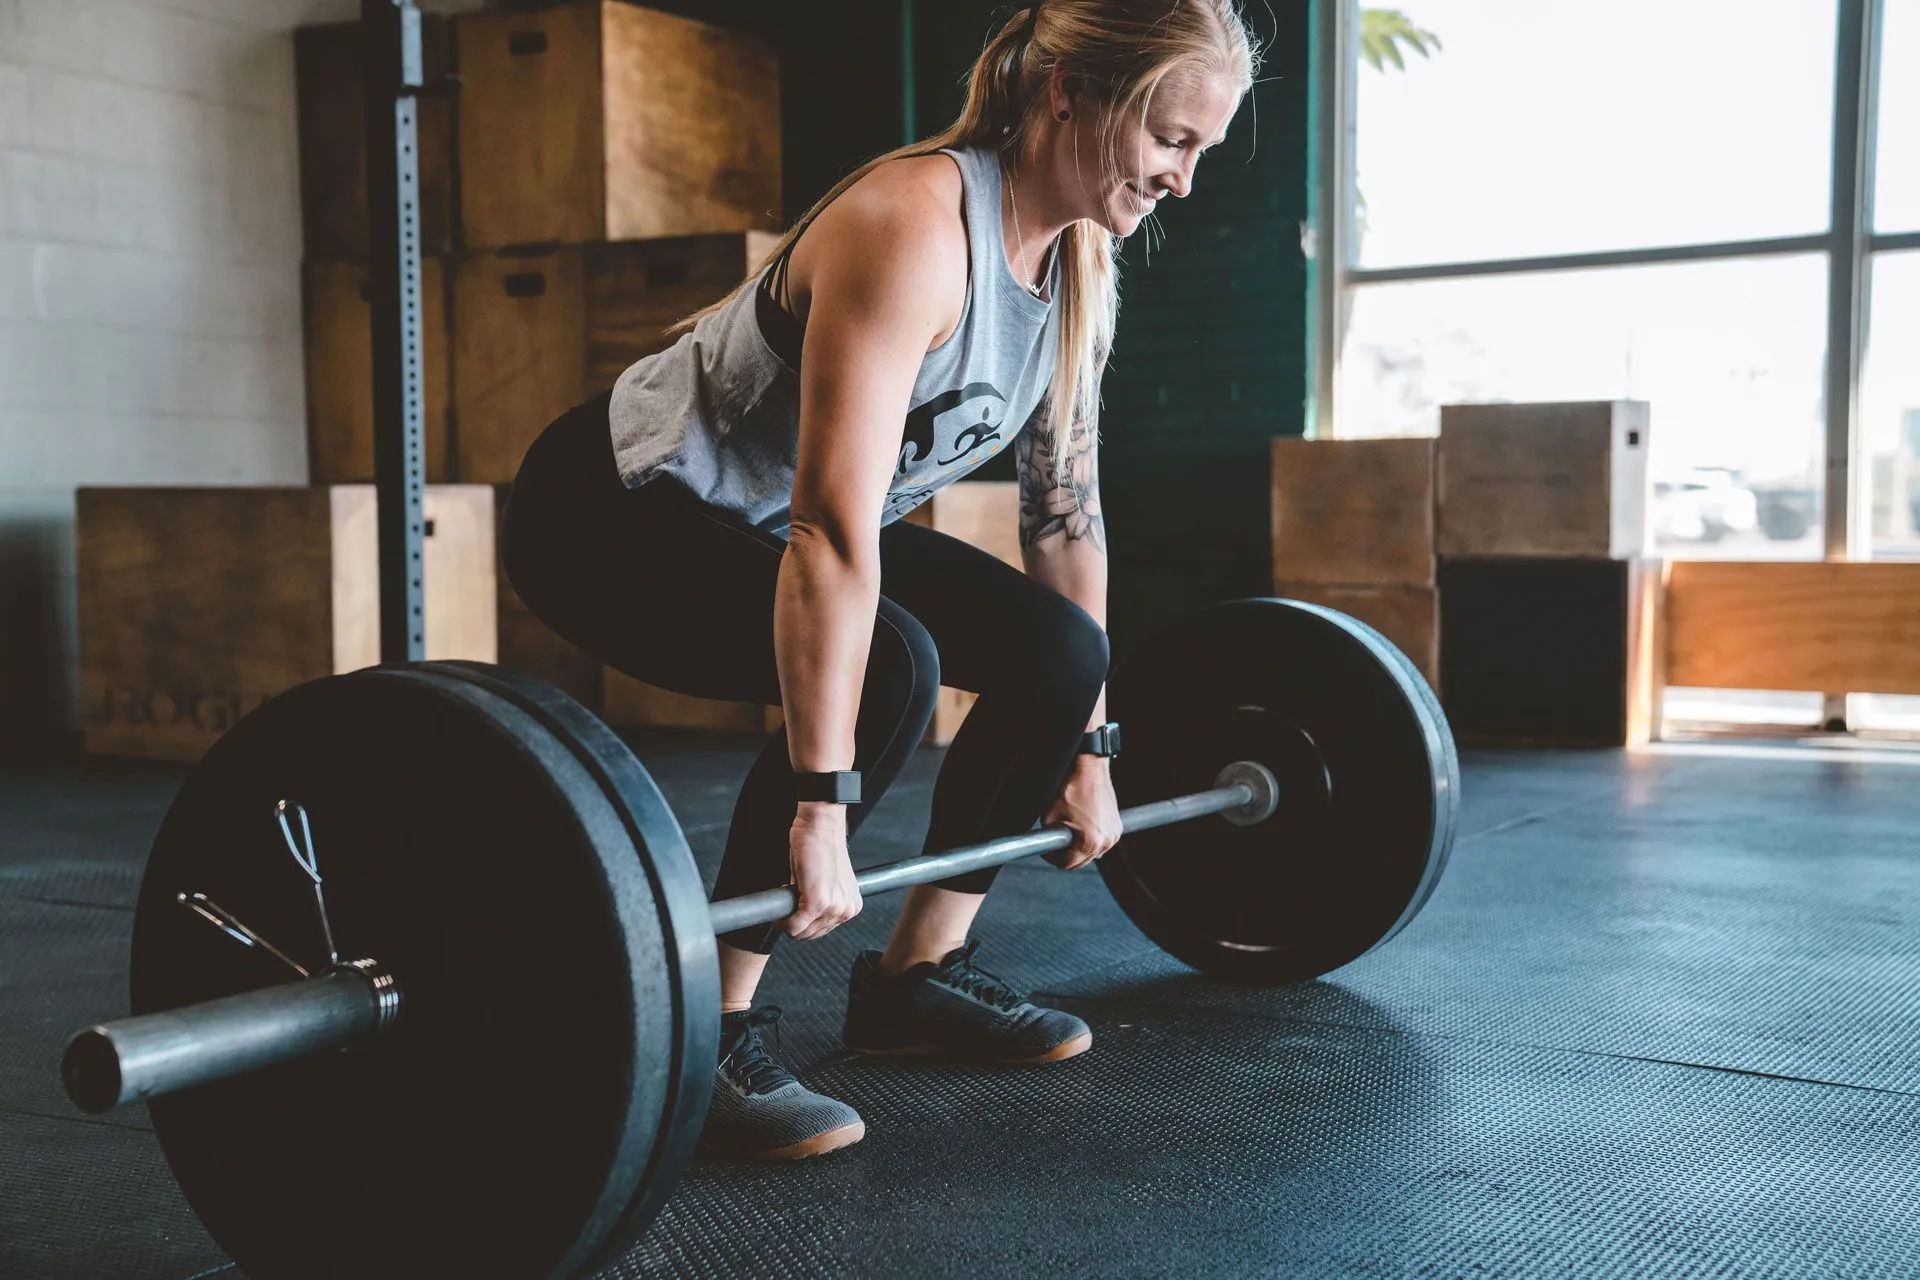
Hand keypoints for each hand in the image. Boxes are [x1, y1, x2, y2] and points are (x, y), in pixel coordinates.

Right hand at [784, 804, 862, 940]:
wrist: (820, 827)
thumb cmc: (820, 847)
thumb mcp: (826, 882)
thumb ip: (822, 901)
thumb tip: (802, 916)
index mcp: (850, 906)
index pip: (821, 931)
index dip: (803, 921)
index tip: (795, 908)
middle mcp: (845, 910)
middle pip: (810, 935)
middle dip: (794, 922)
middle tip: (788, 900)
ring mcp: (833, 909)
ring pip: (800, 933)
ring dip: (788, 919)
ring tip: (788, 894)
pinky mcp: (817, 903)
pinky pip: (793, 926)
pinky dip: (782, 919)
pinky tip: (783, 894)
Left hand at [1041, 757, 1122, 870]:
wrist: (1090, 770)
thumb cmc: (1073, 788)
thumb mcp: (1050, 817)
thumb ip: (1049, 839)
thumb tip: (1050, 847)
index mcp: (1090, 842)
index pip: (1068, 864)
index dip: (1053, 859)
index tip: (1049, 853)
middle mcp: (1106, 841)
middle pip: (1082, 862)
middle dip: (1067, 855)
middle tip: (1056, 844)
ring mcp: (1113, 834)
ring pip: (1093, 853)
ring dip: (1080, 848)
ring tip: (1070, 832)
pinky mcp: (1117, 827)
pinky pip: (1101, 841)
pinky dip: (1091, 838)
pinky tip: (1082, 827)